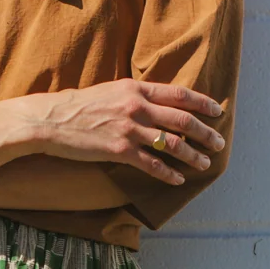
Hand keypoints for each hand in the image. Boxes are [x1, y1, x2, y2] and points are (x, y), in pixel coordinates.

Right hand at [24, 80, 226, 186]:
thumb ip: (135, 97)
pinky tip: (178, 179)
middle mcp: (136, 106)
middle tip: (219, 142)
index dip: (202, 103)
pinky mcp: (119, 150)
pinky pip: (151, 164)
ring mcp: (129, 129)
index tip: (217, 111)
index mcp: (136, 89)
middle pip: (182, 120)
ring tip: (204, 163)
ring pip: (171, 144)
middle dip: (205, 133)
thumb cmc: (78, 106)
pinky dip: (168, 173)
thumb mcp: (111, 91)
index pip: (179, 94)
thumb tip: (156, 105)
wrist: (50, 120)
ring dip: (192, 155)